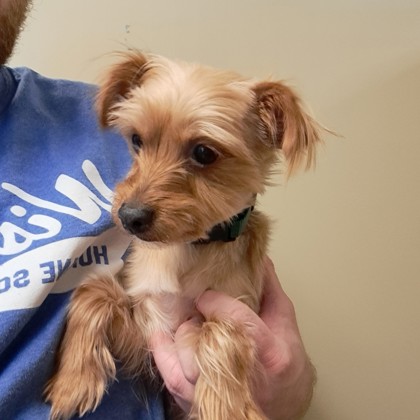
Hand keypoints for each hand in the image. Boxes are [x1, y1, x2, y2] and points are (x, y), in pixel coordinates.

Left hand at [150, 257, 314, 418]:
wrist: (281, 401)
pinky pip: (169, 372)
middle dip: (195, 318)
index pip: (236, 321)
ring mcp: (216, 391)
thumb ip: (269, 289)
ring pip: (183, 358)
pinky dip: (163, 350)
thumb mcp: (284, 321)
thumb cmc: (286, 364)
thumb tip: (258, 258)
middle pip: (205, 339)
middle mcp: (241, 375)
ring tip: (187, 323)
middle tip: (193, 306)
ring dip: (181, 335)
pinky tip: (162, 333)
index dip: (216, 302)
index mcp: (270, 353)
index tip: (207, 295)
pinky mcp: (196, 400)